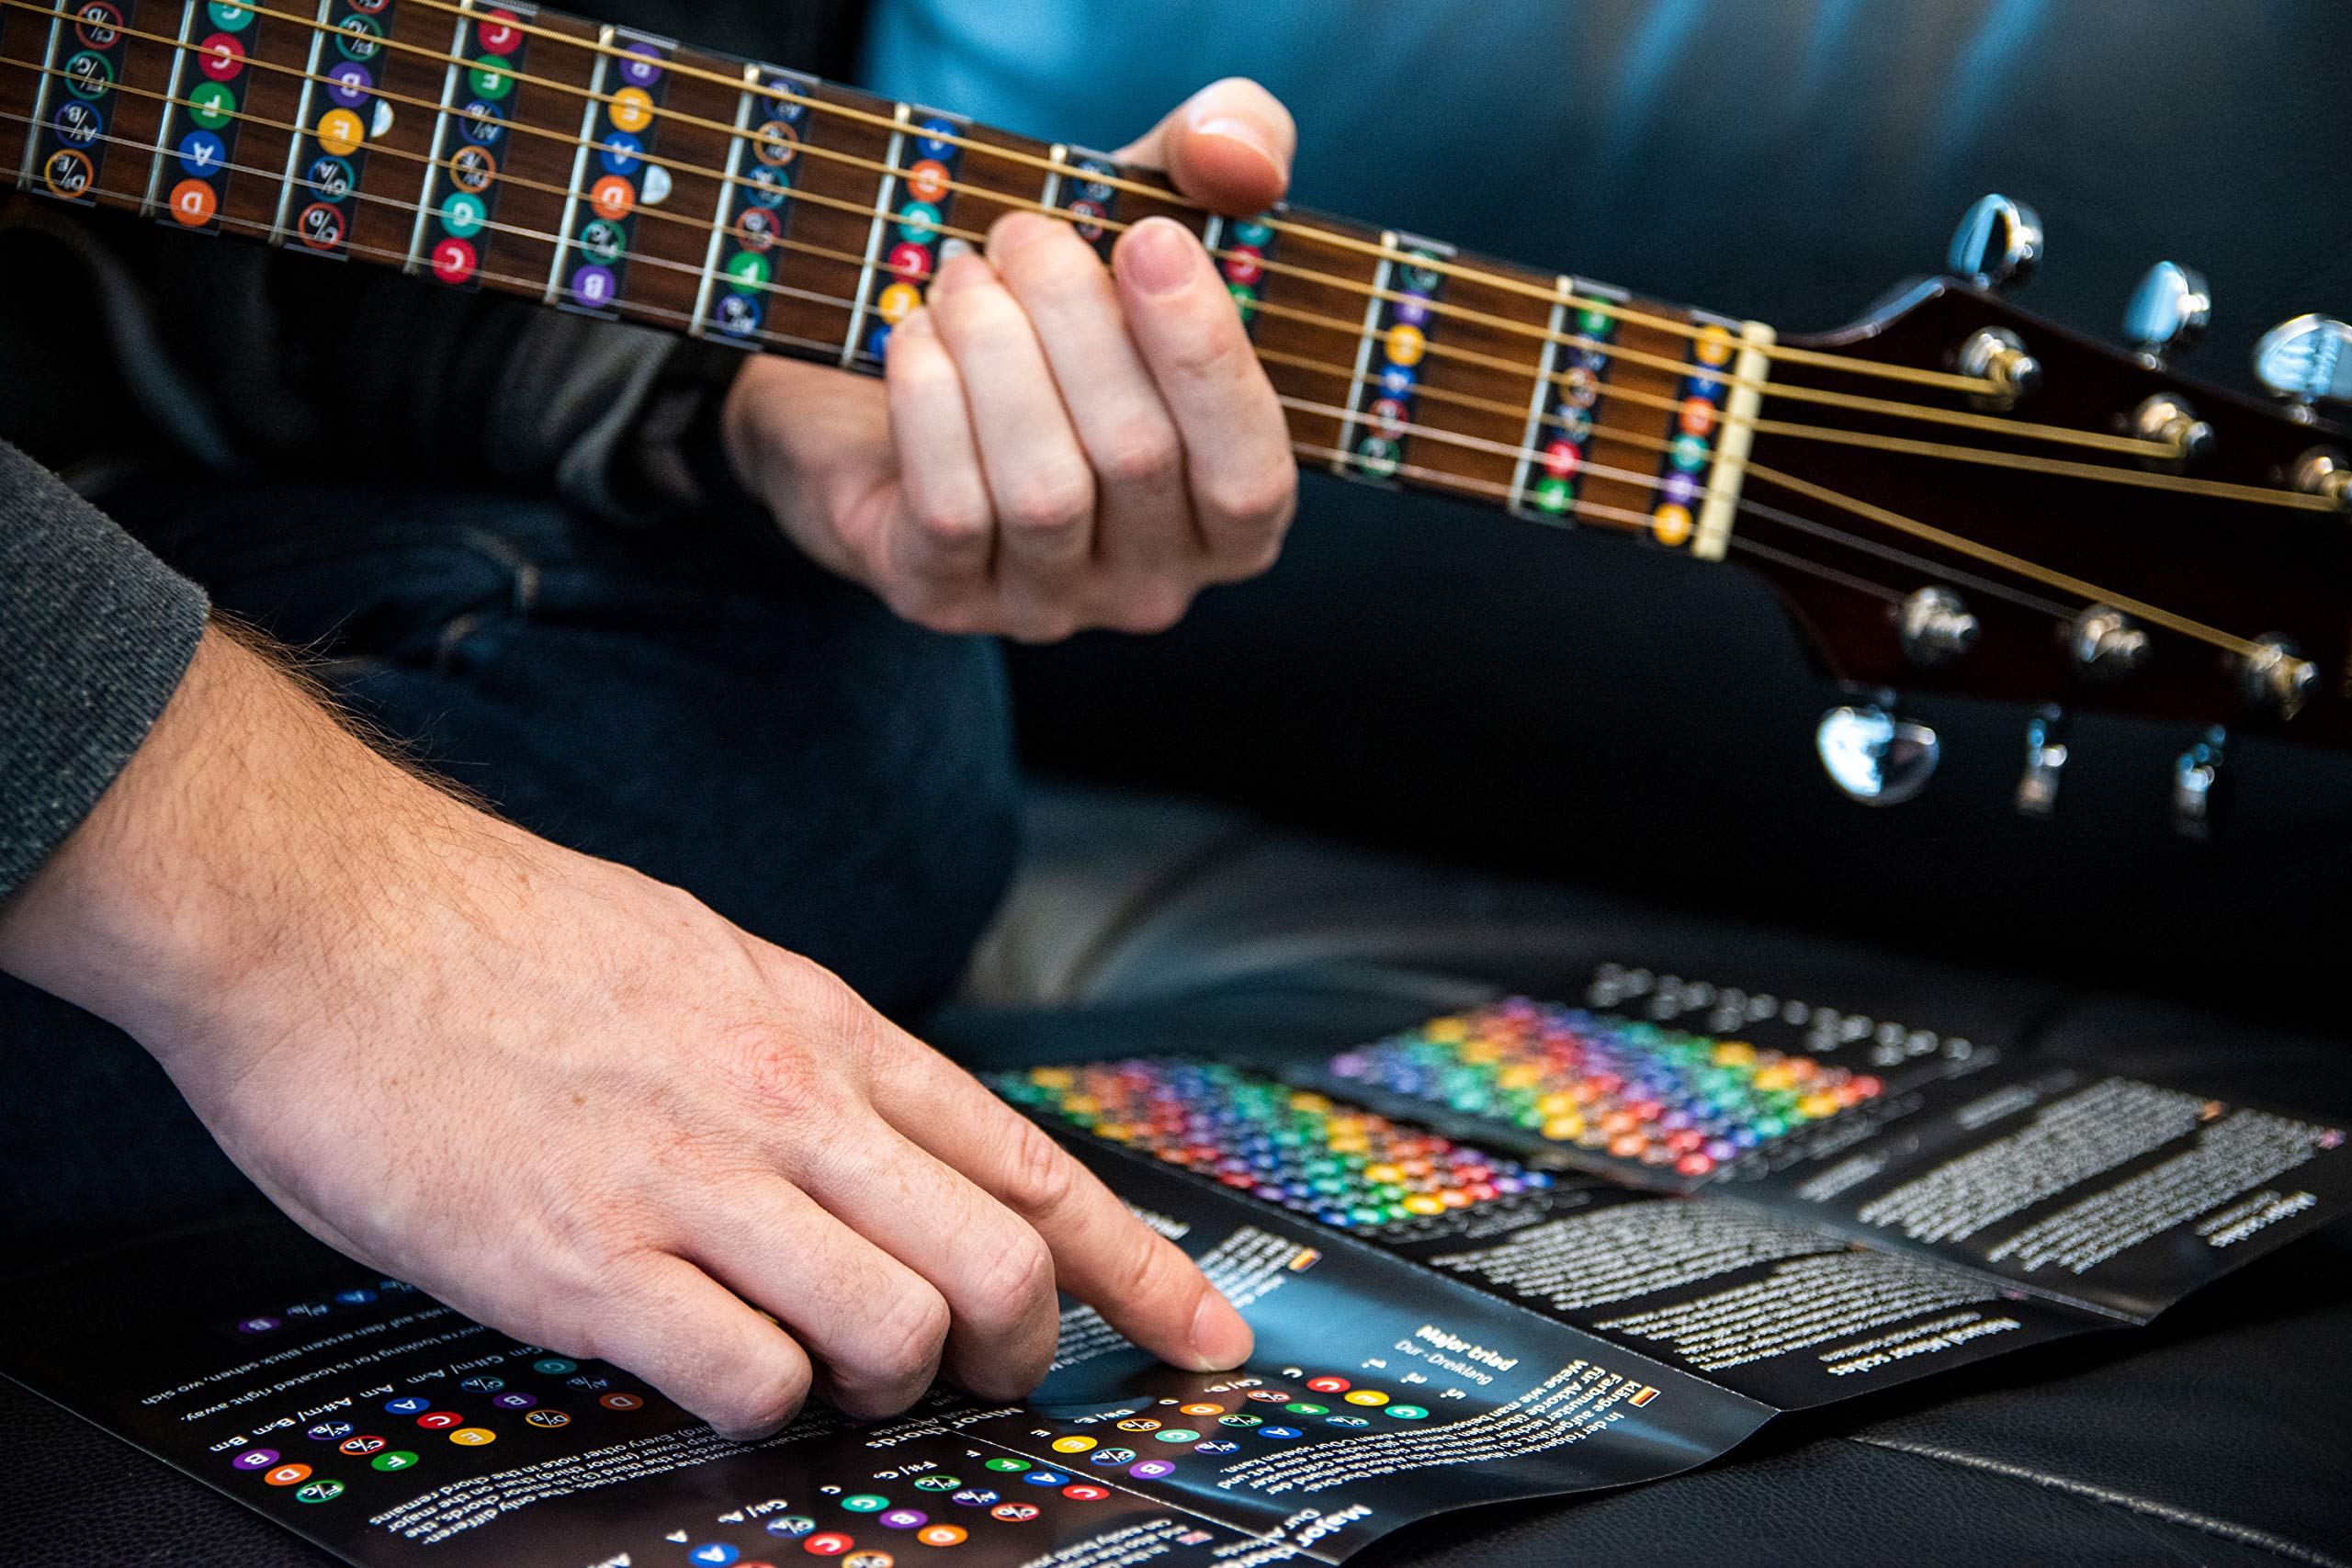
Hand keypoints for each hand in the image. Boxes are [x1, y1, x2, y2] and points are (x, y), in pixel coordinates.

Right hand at [0, 627, 1251, 1435]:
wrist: (319, 908)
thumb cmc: (497, 938)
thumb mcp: (704, 960)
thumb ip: (805, 1057)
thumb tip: (886, 1150)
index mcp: (822, 1026)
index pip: (1028, 1163)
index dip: (1137, 1266)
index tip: (1201, 1334)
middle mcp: (787, 1103)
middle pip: (1000, 1265)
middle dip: (1020, 1349)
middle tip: (982, 1375)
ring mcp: (694, 1184)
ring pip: (899, 1331)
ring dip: (884, 1382)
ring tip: (816, 1364)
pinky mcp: (588, 1263)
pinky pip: (749, 1380)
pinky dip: (759, 1405)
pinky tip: (708, 1368)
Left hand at [721, 79, 1301, 641]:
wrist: (877, 387)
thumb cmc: (1049, 312)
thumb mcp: (1145, 211)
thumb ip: (1227, 153)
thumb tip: (1238, 157)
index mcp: (1234, 513)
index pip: (1251, 474)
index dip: (1204, 356)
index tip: (1149, 239)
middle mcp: (1155, 583)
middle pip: (1137, 459)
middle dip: (1073, 319)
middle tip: (1021, 232)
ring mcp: (1050, 606)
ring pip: (1044, 491)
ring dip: (995, 353)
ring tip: (961, 275)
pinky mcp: (943, 601)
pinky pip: (952, 512)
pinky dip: (931, 402)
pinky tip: (916, 338)